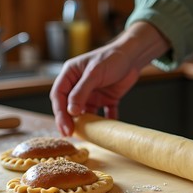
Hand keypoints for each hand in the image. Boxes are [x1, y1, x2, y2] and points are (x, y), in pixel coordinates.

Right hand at [50, 22, 169, 135]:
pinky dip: (105, 123)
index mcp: (70, 75)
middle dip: (69, 121)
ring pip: (85, 113)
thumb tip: (71, 112)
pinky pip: (104, 114)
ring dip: (85, 124)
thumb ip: (81, 92)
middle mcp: (79, 85)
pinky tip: (107, 132)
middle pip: (69, 106)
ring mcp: (92, 93)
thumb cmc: (112, 57)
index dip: (60, 112)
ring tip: (86, 136)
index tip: (65, 126)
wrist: (134, 56)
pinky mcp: (106, 99)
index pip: (59, 95)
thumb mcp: (94, 73)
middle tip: (70, 134)